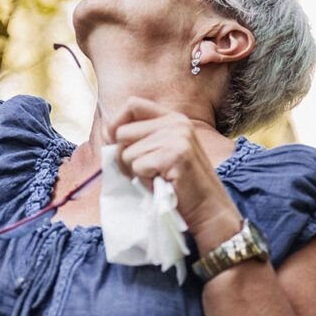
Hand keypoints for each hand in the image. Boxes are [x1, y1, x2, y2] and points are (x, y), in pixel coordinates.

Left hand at [108, 97, 242, 245]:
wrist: (209, 210)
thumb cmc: (178, 186)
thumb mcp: (161, 152)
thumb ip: (139, 138)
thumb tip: (107, 132)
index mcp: (173, 118)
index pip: (132, 104)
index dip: (116, 122)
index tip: (113, 142)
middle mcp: (176, 123)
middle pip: (122, 132)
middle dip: (125, 156)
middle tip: (146, 172)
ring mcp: (177, 137)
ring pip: (126, 152)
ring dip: (136, 172)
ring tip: (158, 179)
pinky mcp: (175, 154)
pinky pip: (137, 166)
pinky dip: (144, 181)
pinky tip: (162, 184)